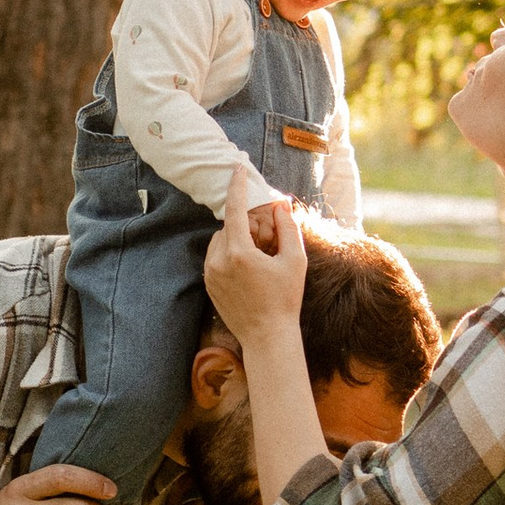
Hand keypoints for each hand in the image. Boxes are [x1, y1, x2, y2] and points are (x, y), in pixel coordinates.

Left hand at [205, 163, 306, 338]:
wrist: (267, 337)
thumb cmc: (285, 299)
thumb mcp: (295, 261)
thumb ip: (288, 229)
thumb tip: (280, 205)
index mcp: (239, 253)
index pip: (234, 210)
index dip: (237, 186)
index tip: (237, 168)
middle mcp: (218, 261)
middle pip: (229, 227)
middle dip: (245, 225)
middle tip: (266, 237)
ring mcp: (210, 274)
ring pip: (220, 242)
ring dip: (236, 239)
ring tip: (258, 257)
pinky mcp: (208, 285)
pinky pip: (215, 258)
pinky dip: (229, 254)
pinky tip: (248, 269)